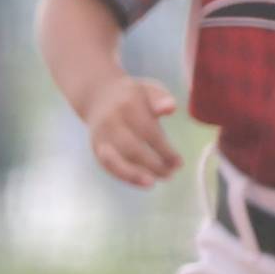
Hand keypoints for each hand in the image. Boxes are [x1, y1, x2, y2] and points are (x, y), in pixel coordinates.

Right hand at [82, 73, 182, 187]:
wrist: (98, 96)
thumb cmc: (133, 96)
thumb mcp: (149, 90)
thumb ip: (162, 98)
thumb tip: (170, 109)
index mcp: (126, 106)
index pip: (148, 132)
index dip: (164, 150)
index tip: (179, 162)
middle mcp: (109, 122)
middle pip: (131, 148)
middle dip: (152, 165)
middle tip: (170, 174)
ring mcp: (99, 136)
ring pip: (113, 160)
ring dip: (133, 175)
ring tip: (153, 183)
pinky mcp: (95, 147)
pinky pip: (107, 166)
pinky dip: (124, 176)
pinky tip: (142, 182)